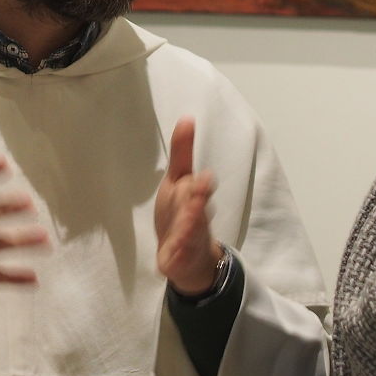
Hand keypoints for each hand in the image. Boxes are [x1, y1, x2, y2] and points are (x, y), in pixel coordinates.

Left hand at [155, 117, 221, 295]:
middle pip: (196, 209)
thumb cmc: (182, 211)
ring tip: (189, 220)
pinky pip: (178, 256)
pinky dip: (177, 254)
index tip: (204, 178)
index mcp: (194, 197)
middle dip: (197, 201)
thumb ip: (182, 152)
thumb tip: (187, 118)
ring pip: (191, 232)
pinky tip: (171, 253)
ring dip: (191, 226)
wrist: (188, 256)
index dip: (201, 186)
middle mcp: (197, 216)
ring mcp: (190, 238)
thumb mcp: (179, 179)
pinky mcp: (179, 257)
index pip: (197, 188)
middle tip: (199, 192)